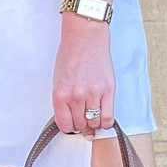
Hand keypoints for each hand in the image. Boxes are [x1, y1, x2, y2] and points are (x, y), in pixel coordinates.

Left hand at [53, 18, 114, 137]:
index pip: (64, 125)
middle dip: (82, 125)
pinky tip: (103, 117)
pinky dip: (106, 122)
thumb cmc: (71, 55)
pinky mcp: (108, 91)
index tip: (73, 126)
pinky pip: (108, 117)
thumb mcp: (58, 80)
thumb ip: (63, 101)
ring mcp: (92, 94)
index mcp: (60, 94)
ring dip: (94, 123)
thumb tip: (70, 119)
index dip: (69, 128)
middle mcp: (75, 96)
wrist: (85, 38)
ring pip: (94, 123)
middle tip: (84, 120)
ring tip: (93, 116)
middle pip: (80, 125)